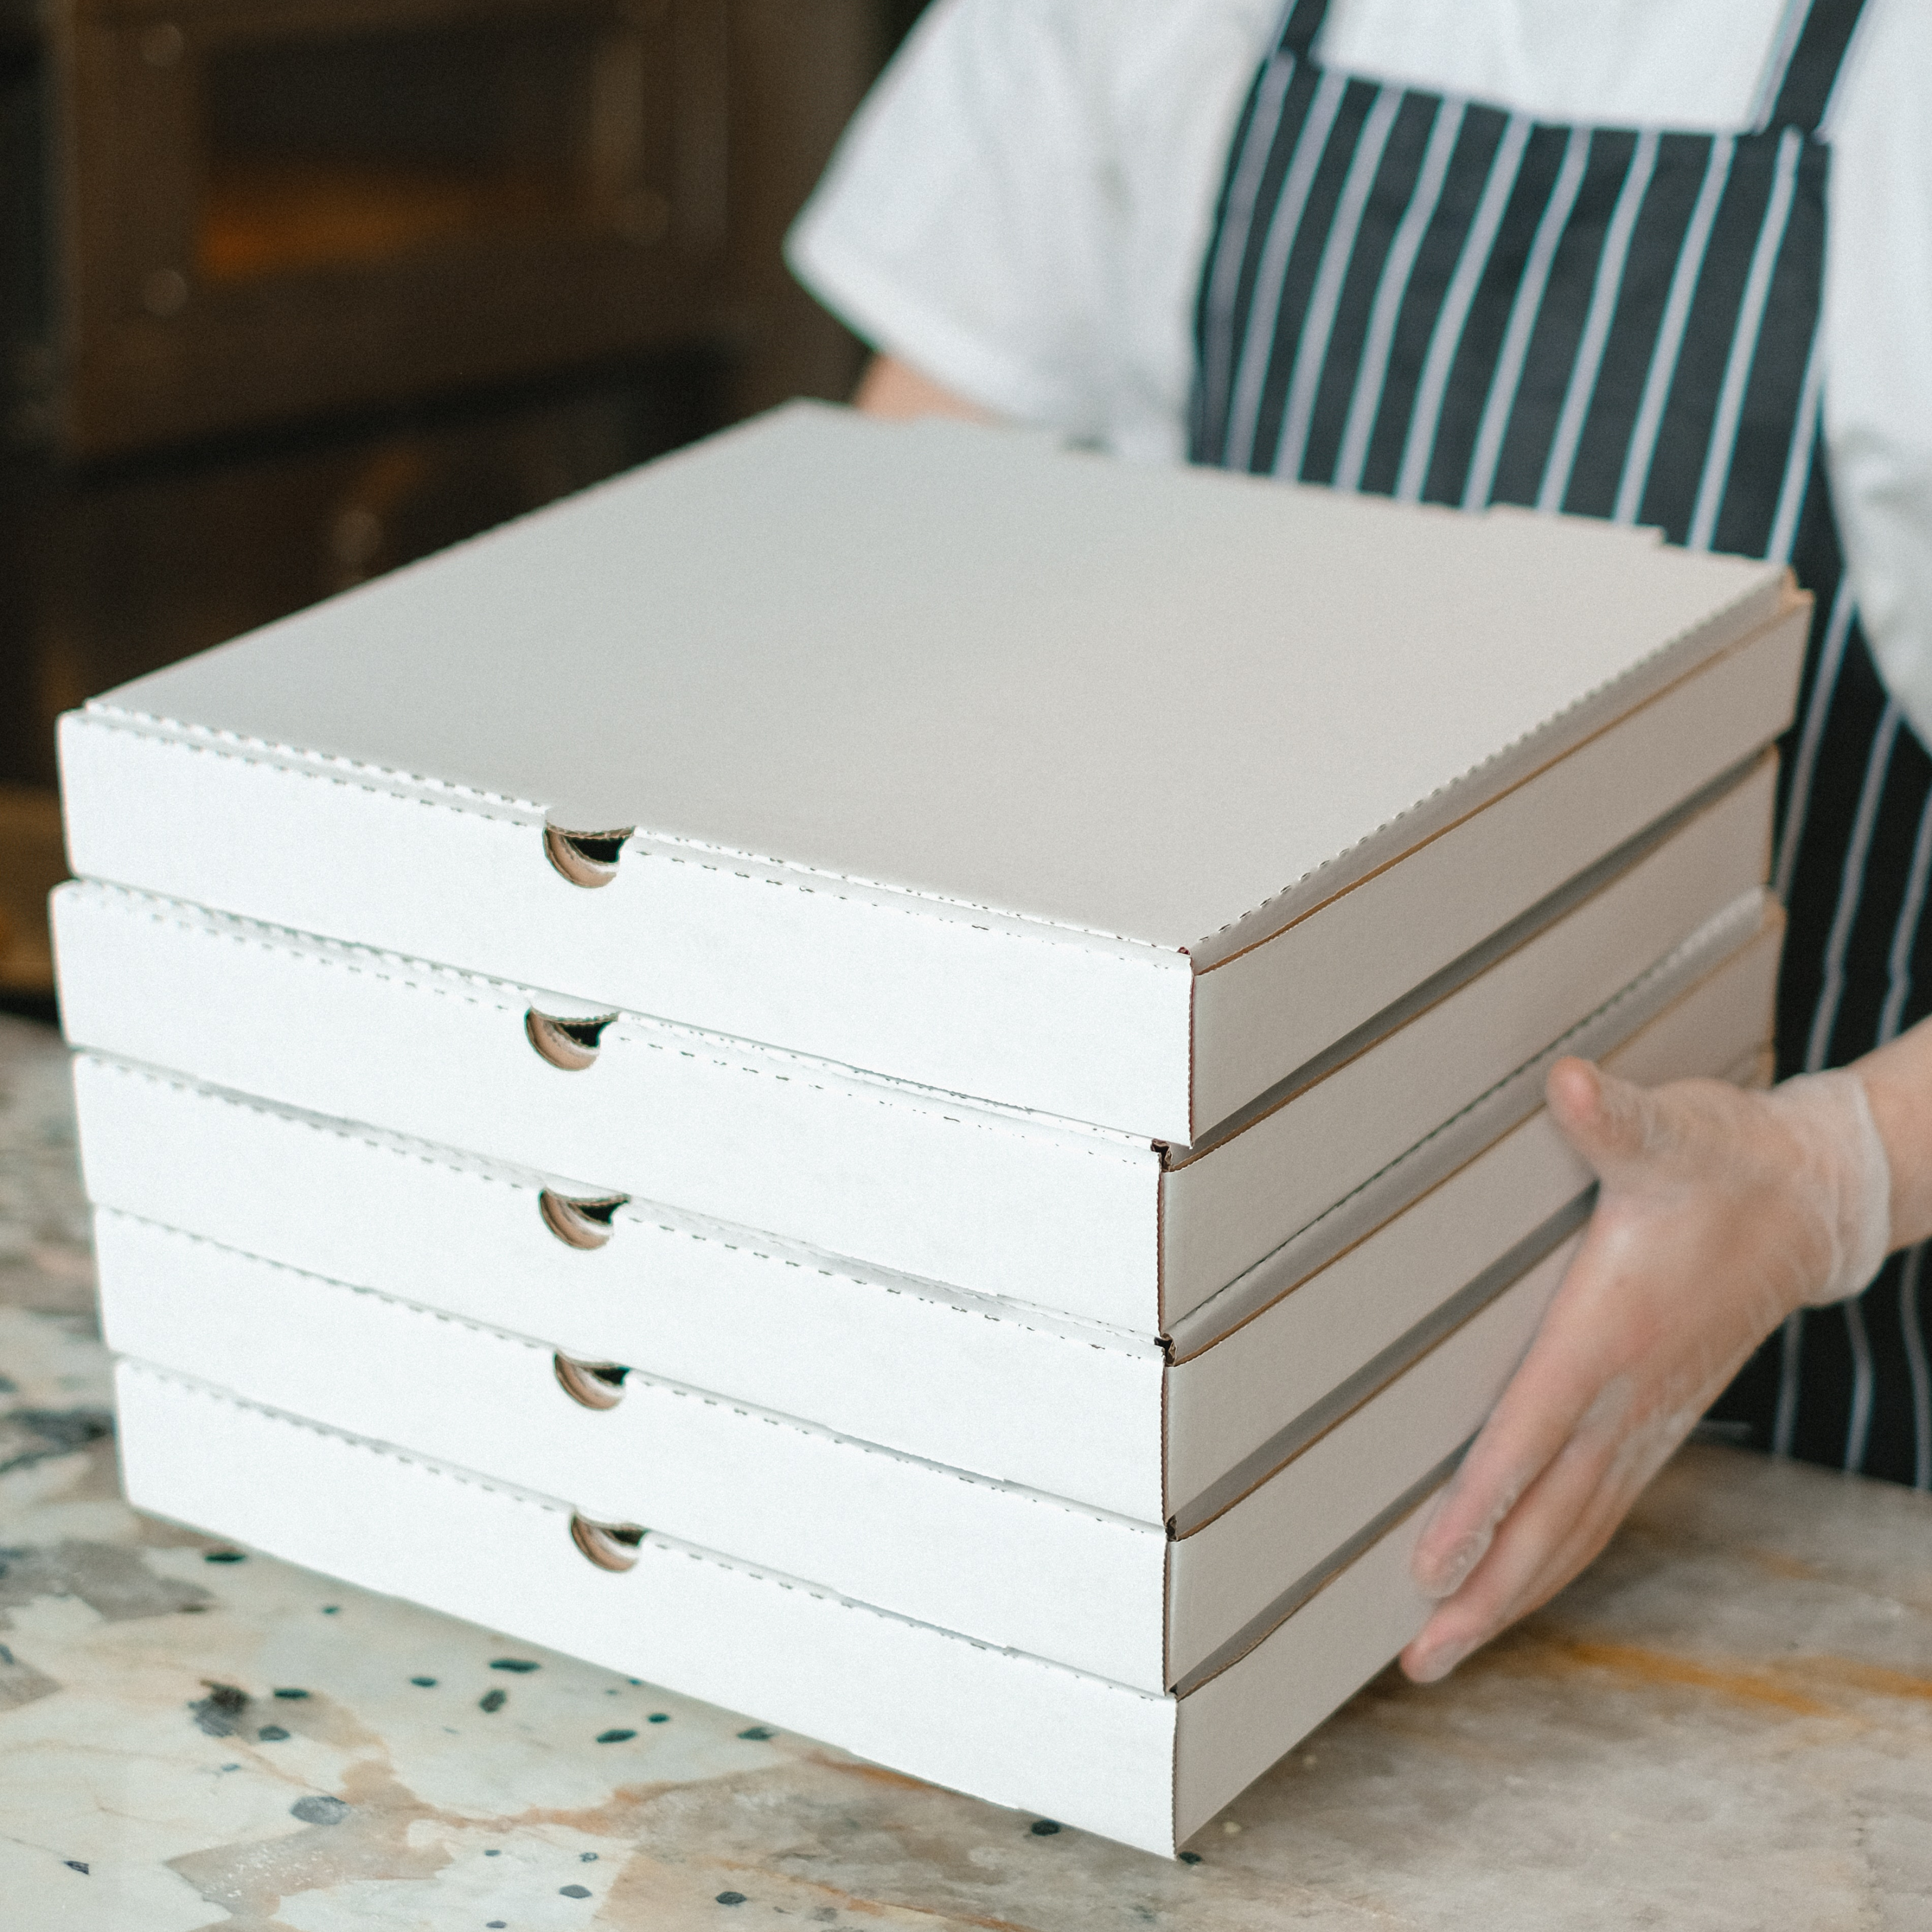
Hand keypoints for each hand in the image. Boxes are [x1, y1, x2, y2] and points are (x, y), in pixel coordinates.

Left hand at [1399, 1054, 1891, 1683]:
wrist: (1811, 1200)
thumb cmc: (1725, 1162)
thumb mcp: (1672, 1129)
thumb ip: (1614, 1118)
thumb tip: (1568, 1081)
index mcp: (1612, 1333)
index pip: (1532, 1434)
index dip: (1481, 1503)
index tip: (1428, 1566)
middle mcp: (1629, 1394)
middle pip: (1550, 1518)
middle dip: (1485, 1592)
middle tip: (1418, 1659)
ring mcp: (1648, 1419)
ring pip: (1575, 1530)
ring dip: (1512, 1594)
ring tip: (1444, 1650)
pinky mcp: (1657, 1421)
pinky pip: (1598, 1511)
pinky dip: (1552, 1558)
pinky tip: (1513, 1586)